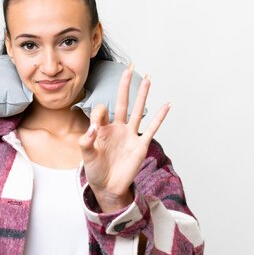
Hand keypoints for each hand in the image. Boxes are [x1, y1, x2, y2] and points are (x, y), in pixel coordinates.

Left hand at [78, 65, 170, 211]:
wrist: (108, 187)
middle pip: (122, 102)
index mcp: (102, 129)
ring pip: (138, 110)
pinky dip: (160, 117)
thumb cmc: (96, 171)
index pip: (101, 111)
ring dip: (143, 95)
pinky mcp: (140, 145)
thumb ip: (86, 142)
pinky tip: (167, 105)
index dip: (98, 114)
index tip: (95, 126)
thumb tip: (92, 129)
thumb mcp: (86, 156)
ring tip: (148, 78)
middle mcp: (117, 128)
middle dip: (125, 85)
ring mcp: (130, 135)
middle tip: (129, 67)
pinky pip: (152, 128)